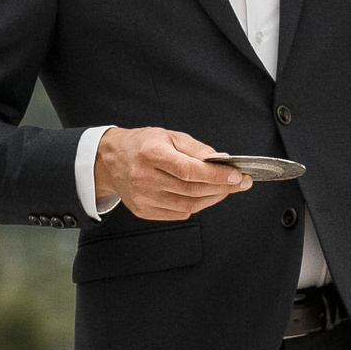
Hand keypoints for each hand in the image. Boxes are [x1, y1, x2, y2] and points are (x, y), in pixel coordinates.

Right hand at [97, 127, 251, 221]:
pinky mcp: (143, 211)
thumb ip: (197, 149)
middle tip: (240, 182)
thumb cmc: (143, 144)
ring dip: (213, 198)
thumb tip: (224, 161)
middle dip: (222, 188)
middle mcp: (144, 178)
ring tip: (227, 189)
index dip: (216, 175)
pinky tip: (206, 195)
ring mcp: (143, 198)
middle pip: (191, 190)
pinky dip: (197, 205)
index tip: (237, 175)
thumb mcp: (169, 136)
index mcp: (150, 153)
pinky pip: (179, 213)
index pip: (189, 170)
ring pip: (188, 205)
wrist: (110, 161)